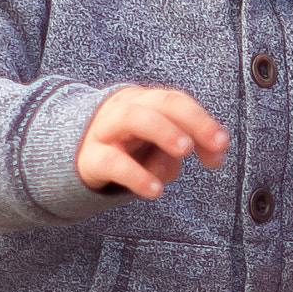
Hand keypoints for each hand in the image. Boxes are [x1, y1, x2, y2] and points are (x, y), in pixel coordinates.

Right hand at [77, 86, 228, 197]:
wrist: (70, 161)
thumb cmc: (124, 149)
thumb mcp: (156, 147)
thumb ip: (182, 148)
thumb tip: (212, 155)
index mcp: (144, 102)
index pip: (177, 102)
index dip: (203, 121)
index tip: (222, 145)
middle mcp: (125, 109)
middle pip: (160, 102)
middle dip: (192, 119)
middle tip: (214, 143)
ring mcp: (104, 131)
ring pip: (132, 118)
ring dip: (162, 130)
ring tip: (183, 152)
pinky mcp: (90, 158)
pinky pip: (112, 161)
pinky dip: (136, 174)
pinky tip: (155, 189)